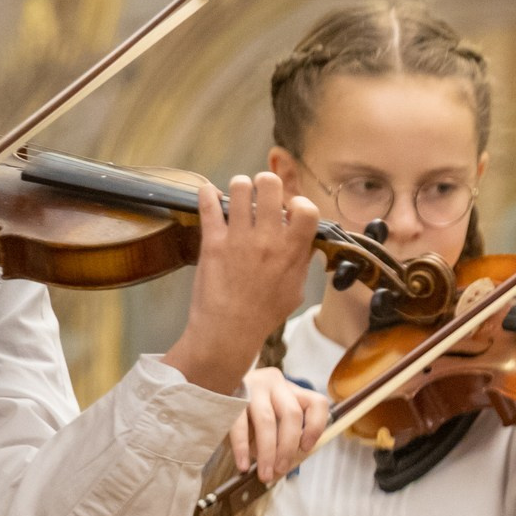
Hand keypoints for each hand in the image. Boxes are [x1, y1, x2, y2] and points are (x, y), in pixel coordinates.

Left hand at [163, 174, 320, 393]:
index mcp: (292, 251)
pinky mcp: (213, 240)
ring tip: (237, 196)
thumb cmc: (263, 315)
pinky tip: (210, 196)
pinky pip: (208, 203)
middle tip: (261, 194)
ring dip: (240, 187)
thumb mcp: (295, 292)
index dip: (299, 203)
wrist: (228, 330)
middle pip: (270, 185)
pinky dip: (208, 195)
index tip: (291, 210)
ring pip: (239, 188)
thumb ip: (301, 263)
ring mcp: (239, 238)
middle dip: (266, 185)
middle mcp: (267, 239)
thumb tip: (307, 244)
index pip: (307, 208)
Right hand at [228, 365, 328, 482]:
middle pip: (292, 415)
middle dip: (288, 448)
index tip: (306, 448)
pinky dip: (243, 448)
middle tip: (280, 469)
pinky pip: (239, 425)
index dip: (315, 427)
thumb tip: (285, 465)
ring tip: (265, 473)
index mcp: (290, 389)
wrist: (210, 389)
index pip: (316, 403)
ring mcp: (252, 387)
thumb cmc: (246, 411)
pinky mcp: (230, 395)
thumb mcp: (270, 417)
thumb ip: (281, 435)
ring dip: (267, 453)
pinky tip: (243, 464)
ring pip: (267, 421)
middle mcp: (274, 383)